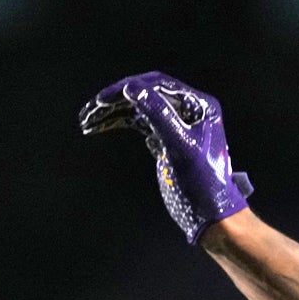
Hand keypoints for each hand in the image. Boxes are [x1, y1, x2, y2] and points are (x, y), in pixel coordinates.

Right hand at [80, 72, 252, 245]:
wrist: (210, 214)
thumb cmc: (202, 182)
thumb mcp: (179, 146)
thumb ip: (158, 114)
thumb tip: (132, 88)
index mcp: (198, 105)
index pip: (158, 85)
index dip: (130, 88)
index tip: (104, 99)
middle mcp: (188, 111)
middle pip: (146, 96)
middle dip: (117, 102)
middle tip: (90, 112)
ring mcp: (176, 125)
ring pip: (140, 110)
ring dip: (114, 113)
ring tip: (88, 122)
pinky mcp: (166, 141)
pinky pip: (140, 124)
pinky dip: (121, 124)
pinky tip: (103, 126)